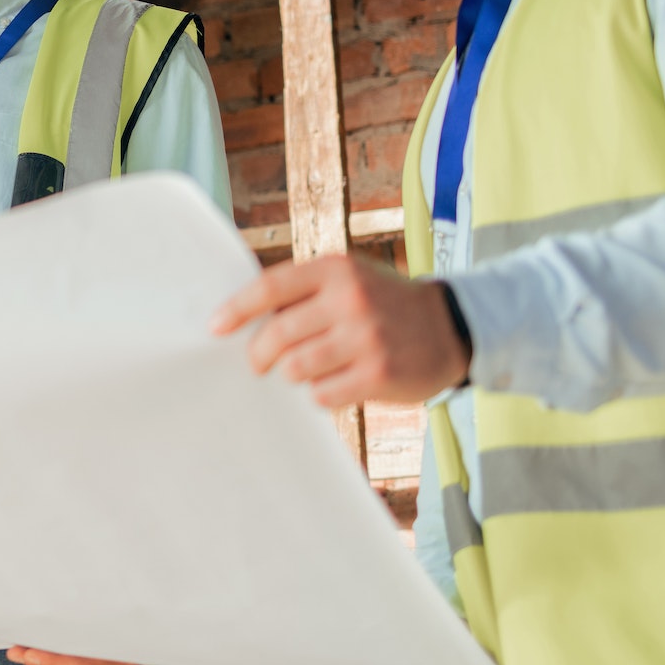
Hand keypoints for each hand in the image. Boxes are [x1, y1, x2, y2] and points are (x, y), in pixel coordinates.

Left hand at [208, 255, 468, 405]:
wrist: (451, 326)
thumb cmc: (383, 303)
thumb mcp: (348, 279)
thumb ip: (303, 291)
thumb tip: (242, 316)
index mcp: (335, 270)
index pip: (270, 287)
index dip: (235, 309)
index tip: (214, 327)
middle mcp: (350, 299)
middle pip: (276, 334)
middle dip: (258, 354)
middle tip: (257, 364)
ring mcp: (365, 337)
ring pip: (296, 368)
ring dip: (291, 375)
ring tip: (301, 372)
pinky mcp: (379, 373)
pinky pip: (322, 394)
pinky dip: (318, 394)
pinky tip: (329, 386)